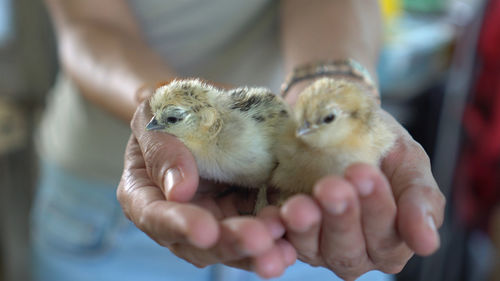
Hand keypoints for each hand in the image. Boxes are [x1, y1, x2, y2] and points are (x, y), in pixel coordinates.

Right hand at [117, 101, 296, 277]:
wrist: (206, 108)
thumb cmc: (173, 110)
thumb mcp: (157, 115)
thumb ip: (161, 149)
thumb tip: (178, 190)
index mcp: (144, 193)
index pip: (154, 215)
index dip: (179, 225)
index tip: (205, 230)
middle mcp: (176, 217)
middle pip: (197, 244)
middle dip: (229, 243)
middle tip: (258, 239)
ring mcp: (211, 220)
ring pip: (230, 248)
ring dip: (256, 252)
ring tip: (281, 250)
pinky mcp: (242, 217)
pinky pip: (258, 236)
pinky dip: (274, 243)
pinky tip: (290, 247)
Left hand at [278, 110, 444, 279]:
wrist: (334, 124)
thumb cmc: (378, 145)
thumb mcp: (407, 161)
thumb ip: (421, 198)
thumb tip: (427, 243)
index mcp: (392, 240)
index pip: (389, 237)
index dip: (377, 209)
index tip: (363, 174)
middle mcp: (357, 252)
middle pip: (350, 251)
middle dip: (341, 218)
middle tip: (331, 187)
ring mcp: (319, 248)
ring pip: (314, 250)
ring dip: (307, 227)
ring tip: (299, 205)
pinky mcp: (289, 238)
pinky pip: (280, 242)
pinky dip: (275, 230)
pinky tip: (273, 214)